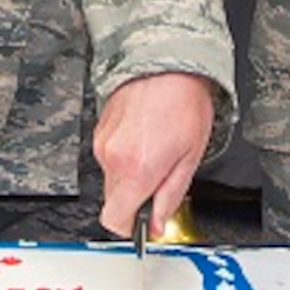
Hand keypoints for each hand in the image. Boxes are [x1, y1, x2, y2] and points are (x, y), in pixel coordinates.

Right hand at [95, 71, 214, 237]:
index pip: (115, 220)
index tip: (145, 222)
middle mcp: (113, 158)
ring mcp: (103, 143)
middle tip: (160, 178)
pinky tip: (145, 138)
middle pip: (114, 200)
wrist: (165, 62)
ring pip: (112, 178)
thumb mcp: (190, 158)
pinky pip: (110, 157)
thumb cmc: (183, 103)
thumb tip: (157, 222)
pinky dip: (125, 156)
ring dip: (131, 175)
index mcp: (137, 170)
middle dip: (135, 198)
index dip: (130, 227)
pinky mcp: (99, 131)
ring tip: (156, 151)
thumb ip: (170, 196)